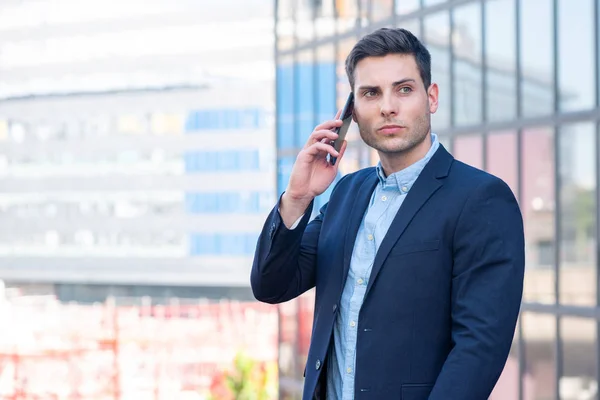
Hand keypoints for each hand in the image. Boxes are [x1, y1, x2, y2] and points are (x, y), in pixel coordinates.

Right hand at [280, 110, 347, 226]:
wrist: (304, 194)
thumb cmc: (316, 183)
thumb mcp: (332, 168)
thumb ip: (337, 155)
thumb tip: (345, 142)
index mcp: (320, 149)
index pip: (328, 133)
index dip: (334, 122)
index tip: (344, 113)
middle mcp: (313, 147)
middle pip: (320, 129)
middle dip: (330, 123)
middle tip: (341, 120)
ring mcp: (308, 150)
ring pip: (315, 134)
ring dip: (327, 131)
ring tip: (337, 133)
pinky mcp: (303, 156)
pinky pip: (315, 146)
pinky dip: (325, 147)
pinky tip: (333, 152)